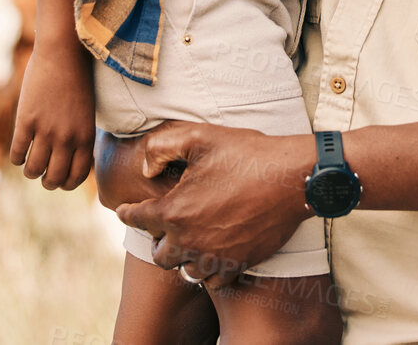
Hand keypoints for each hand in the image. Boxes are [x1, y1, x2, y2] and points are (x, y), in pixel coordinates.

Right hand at [8, 41, 94, 189]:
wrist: (63, 54)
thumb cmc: (77, 80)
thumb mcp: (86, 113)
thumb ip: (80, 136)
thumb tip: (69, 159)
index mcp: (85, 137)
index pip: (76, 176)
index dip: (66, 183)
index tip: (60, 180)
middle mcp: (67, 138)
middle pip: (54, 178)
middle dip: (47, 181)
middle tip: (43, 175)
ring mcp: (46, 130)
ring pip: (33, 169)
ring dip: (30, 171)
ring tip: (30, 165)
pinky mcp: (26, 120)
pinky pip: (18, 152)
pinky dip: (17, 158)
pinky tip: (18, 153)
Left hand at [114, 122, 313, 288]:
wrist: (292, 178)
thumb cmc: (247, 154)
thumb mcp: (199, 137)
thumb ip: (161, 147)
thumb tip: (145, 168)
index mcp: (175, 211)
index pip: (137, 218)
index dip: (127, 212)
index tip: (125, 210)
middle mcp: (190, 241)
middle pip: (159, 255)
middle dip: (159, 239)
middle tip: (167, 224)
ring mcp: (215, 257)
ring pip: (186, 271)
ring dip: (184, 256)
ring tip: (190, 239)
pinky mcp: (238, 265)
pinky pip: (212, 281)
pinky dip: (208, 270)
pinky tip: (213, 252)